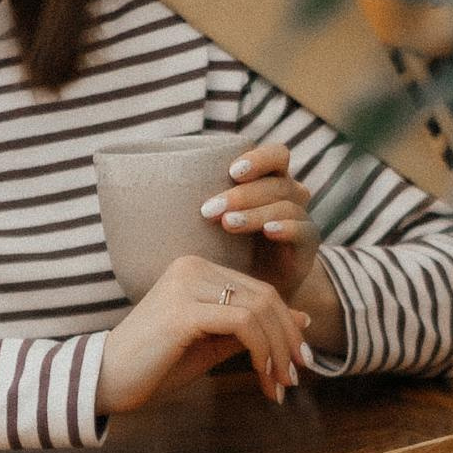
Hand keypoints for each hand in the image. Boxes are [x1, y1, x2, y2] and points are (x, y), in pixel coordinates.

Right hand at [97, 253, 315, 415]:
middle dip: (288, 340)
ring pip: (259, 309)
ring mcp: (186, 285)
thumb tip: (303, 319)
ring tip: (280, 384)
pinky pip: (243, 324)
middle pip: (265, 297)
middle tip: (296, 376)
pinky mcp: (183, 311)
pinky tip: (261, 377)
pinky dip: (261, 352)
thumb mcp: (212, 344)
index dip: (286, 327)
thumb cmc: (157, 365)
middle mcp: (191, 267)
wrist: (107, 380)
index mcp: (196, 269)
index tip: (297, 363)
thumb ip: (252, 329)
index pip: (259, 291)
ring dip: (277, 351)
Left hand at [201, 140, 343, 351]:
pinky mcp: (308, 246)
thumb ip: (195, 206)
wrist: (254, 296)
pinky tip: (268, 232)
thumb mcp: (208, 226)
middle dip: (242, 194)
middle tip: (210, 210)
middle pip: (276, 181)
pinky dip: (287, 228)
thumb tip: (143, 190)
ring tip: (227, 224)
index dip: (257, 159)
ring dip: (255, 212)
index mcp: (269, 181)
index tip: (230, 172)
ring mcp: (301, 219)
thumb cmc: (224, 253)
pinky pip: (304, 230)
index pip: (275, 156)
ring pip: (286, 205)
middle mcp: (289, 195)